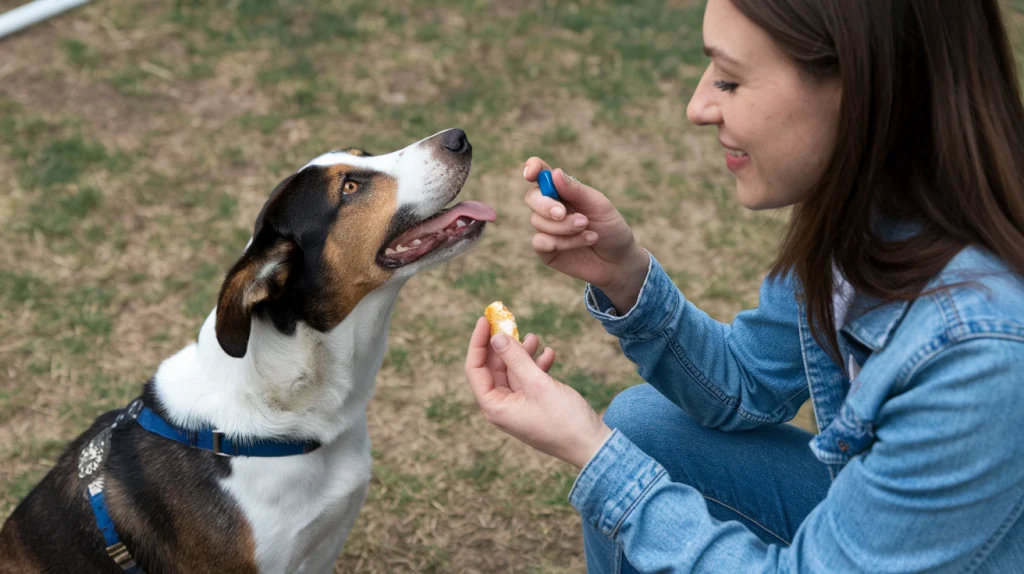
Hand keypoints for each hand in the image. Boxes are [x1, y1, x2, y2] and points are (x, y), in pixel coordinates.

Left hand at [464, 318, 612, 468]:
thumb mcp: (538, 384)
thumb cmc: (564, 420)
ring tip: (535, 337)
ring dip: (522, 353)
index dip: (478, 342)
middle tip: (511, 322)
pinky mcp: (534, 405)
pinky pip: (528, 380)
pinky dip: (536, 366)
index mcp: (495, 406)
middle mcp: (502, 407)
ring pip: (513, 371)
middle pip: (493, 368)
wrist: (592, 446)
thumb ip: (516, 359)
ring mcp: (518, 406)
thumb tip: (496, 337)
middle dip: (503, 345)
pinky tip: (550, 354)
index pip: (475, 368)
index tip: (485, 320)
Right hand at [523, 157, 649, 311]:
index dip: (532, 168)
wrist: (619, 260)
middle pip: (532, 197)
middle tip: (562, 213)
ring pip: (538, 221)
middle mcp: (550, 207)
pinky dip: (563, 242)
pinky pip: (540, 242)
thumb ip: (576, 191)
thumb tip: (554, 174)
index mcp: (563, 190)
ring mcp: (546, 229)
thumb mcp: (599, 205)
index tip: (531, 174)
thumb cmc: (611, 228)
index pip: (541, 173)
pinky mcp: (546, 251)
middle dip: (546, 205)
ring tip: (588, 230)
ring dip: (564, 227)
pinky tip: (585, 241)